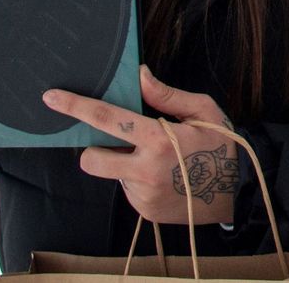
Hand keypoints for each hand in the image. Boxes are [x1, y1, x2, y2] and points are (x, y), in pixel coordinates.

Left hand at [44, 66, 239, 224]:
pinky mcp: (144, 212)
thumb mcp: (203, 112)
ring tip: (156, 163)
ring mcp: (143, 194)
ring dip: (124, 166)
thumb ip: (167, 95)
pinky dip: (138, 182)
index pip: (107, 120)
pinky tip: (162, 179)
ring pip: (113, 175)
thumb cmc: (221, 146)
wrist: (237, 193)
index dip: (76, 107)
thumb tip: (139, 75)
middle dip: (95, 150)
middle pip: (91, 159)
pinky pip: (128, 191)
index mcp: (159, 139)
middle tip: (117, 144)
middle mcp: (145, 170)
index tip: (51, 98)